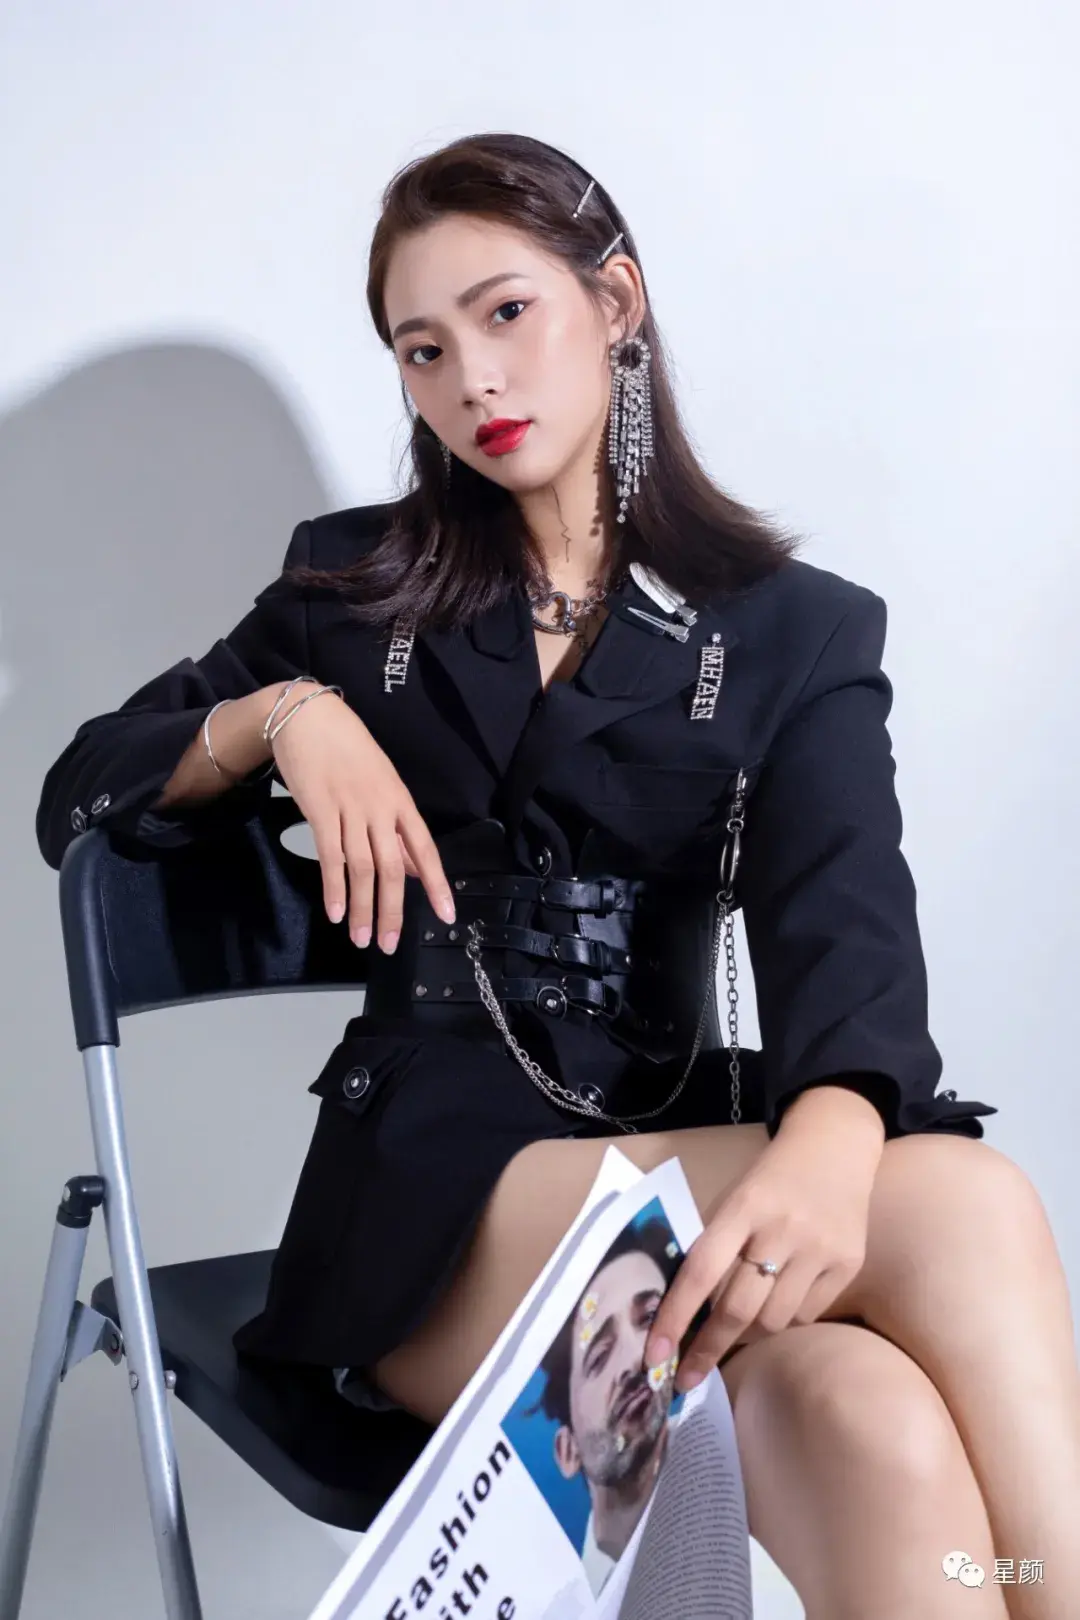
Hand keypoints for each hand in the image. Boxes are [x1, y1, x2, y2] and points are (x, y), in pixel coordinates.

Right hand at [268, 688, 454, 951]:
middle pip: (393, 868)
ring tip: (362, 939)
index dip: (436, 884)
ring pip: (362, 868)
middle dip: (393, 911)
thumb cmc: (347, 750)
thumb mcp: (381, 783)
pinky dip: (334, 887)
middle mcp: (380, 808)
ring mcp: (351, 809)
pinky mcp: (320, 810)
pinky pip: (330, 856)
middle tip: (389, 944)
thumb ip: (394, 827)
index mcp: (400, 801)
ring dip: (363, 908)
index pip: (425, 849)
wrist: (309, 717)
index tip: (446, 915)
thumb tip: (409, 868)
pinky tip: (337, 912)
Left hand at [644, 1088, 883, 1391]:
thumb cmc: (771, 1176)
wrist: (835, 1145)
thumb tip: (684, 1310)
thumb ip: (714, 1243)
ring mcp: (820, 1249)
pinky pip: (806, 1315)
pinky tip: (776, 1305)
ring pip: (773, 1321)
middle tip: (686, 1376)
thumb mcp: (734, 1196)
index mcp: (743, 1206)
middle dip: (707, 1348)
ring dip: (747, 1334)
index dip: (675, 1316)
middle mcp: (783, 1229)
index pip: (701, 1270)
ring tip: (736, 1329)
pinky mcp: (849, 1264)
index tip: (654, 1352)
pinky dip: (783, 1321)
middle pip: (738, 1308)